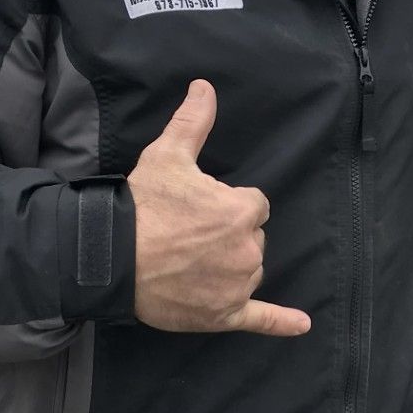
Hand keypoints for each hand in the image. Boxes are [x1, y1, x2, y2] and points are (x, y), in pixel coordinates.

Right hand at [126, 80, 310, 336]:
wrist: (111, 257)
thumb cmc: (142, 206)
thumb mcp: (166, 156)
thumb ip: (192, 122)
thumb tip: (205, 87)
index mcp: (241, 212)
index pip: (254, 205)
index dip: (228, 205)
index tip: (200, 209)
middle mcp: (247, 250)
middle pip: (253, 239)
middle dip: (229, 236)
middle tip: (189, 236)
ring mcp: (237, 285)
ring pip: (250, 271)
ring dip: (232, 267)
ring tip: (193, 262)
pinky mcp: (225, 314)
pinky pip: (262, 318)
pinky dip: (281, 322)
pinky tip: (301, 325)